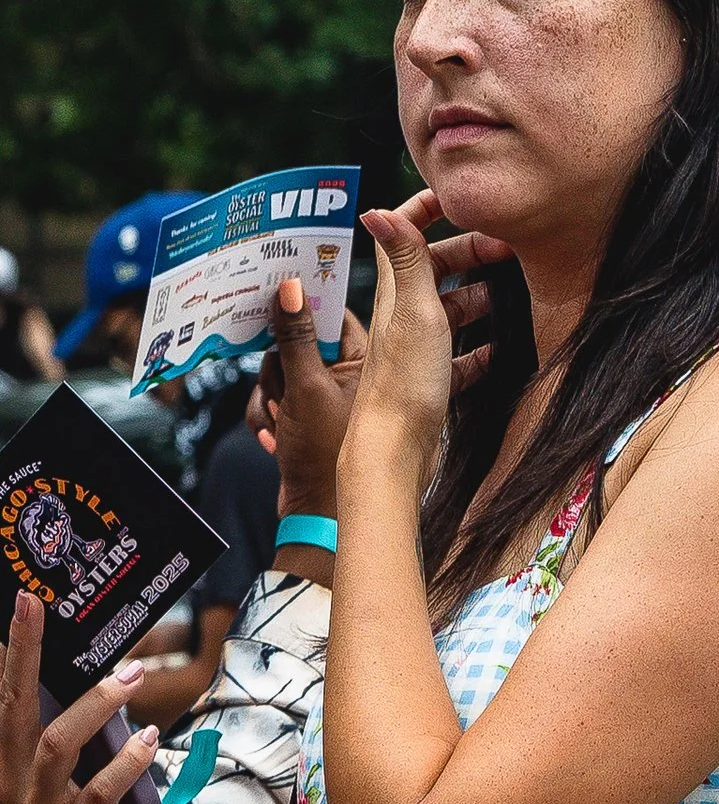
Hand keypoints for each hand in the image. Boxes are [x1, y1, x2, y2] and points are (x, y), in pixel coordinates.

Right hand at [0, 592, 155, 803]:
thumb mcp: (65, 775)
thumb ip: (67, 732)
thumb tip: (100, 671)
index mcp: (6, 765)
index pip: (4, 699)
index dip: (12, 652)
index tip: (23, 605)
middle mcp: (11, 784)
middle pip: (15, 709)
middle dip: (26, 654)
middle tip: (40, 606)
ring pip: (57, 743)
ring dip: (98, 704)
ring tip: (133, 677)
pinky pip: (98, 789)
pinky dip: (128, 759)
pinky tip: (149, 739)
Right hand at [256, 277, 364, 519]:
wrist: (319, 516)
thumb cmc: (326, 454)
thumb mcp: (306, 388)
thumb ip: (296, 337)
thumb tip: (290, 287)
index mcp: (366, 361)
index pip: (333, 316)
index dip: (303, 309)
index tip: (274, 299)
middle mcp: (349, 376)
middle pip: (297, 344)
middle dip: (278, 369)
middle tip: (283, 392)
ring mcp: (325, 398)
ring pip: (279, 373)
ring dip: (270, 398)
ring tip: (280, 424)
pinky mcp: (306, 418)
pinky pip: (274, 400)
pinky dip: (268, 417)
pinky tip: (274, 440)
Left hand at [343, 192, 497, 497]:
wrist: (395, 451)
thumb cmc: (403, 382)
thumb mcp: (413, 310)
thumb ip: (404, 258)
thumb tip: (374, 207)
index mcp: (397, 292)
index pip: (404, 233)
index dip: (428, 207)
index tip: (464, 197)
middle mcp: (403, 314)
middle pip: (435, 267)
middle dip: (471, 251)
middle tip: (510, 249)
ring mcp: (417, 347)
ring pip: (451, 308)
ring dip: (481, 296)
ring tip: (516, 292)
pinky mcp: (431, 379)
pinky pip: (461, 354)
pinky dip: (483, 346)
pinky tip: (504, 348)